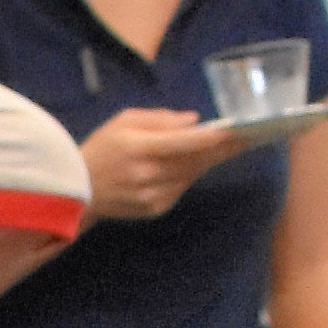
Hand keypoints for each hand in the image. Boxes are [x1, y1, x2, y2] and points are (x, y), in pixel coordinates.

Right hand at [79, 110, 238, 221]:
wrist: (76, 191)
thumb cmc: (101, 148)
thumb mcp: (124, 121)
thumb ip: (160, 119)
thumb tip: (193, 121)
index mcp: (141, 149)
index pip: (186, 142)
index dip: (214, 137)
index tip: (238, 130)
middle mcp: (150, 175)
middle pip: (197, 160)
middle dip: (224, 148)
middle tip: (251, 136)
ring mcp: (153, 196)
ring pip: (193, 174)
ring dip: (211, 159)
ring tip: (233, 144)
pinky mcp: (155, 208)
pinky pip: (182, 186)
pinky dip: (190, 173)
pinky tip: (195, 162)